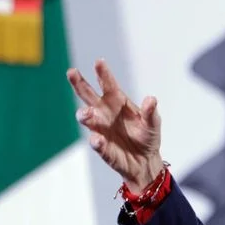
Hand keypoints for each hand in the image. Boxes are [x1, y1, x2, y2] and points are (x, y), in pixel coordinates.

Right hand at [68, 59, 163, 191]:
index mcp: (118, 102)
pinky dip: (96, 141)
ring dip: (85, 114)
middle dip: (79, 84)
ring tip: (88, 112)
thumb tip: (151, 99)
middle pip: (88, 95)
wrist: (145, 161)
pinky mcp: (101, 146)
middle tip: (72, 72)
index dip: (103, 74)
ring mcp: (100, 128)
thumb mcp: (153, 123)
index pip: (108, 85)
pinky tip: (98, 139)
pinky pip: (96, 142)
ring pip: (86, 117)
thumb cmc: (147, 136)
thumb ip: (150, 112)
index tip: (99, 62)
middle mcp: (105, 112)